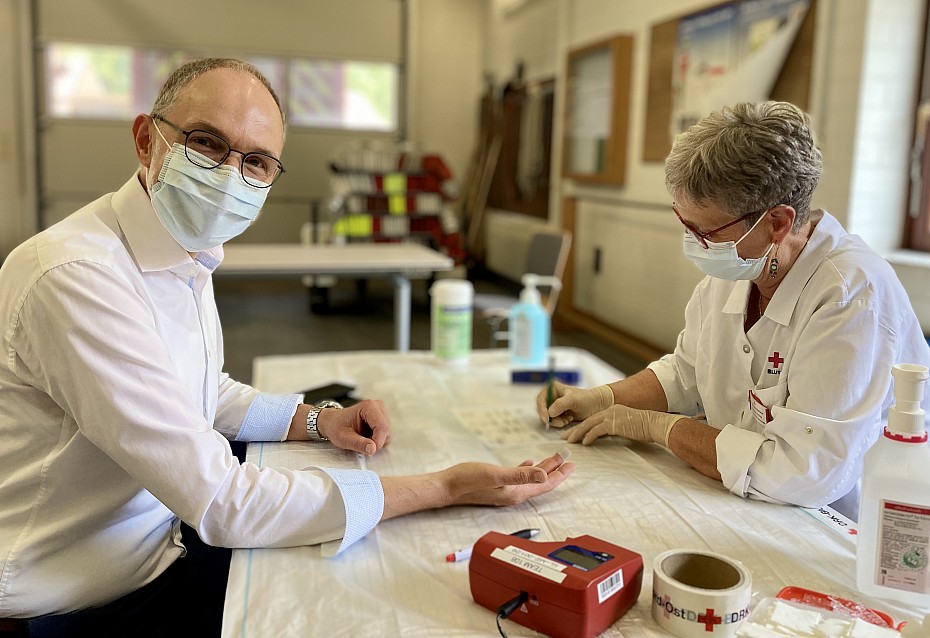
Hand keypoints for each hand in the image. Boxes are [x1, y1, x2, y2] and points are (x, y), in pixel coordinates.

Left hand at [318, 399, 390, 455]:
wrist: (333, 422)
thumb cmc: (336, 427)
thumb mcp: (343, 438)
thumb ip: (358, 444)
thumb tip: (373, 449)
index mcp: (368, 406)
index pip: (382, 427)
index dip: (378, 441)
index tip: (369, 450)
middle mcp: (378, 406)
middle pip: (386, 431)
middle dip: (376, 442)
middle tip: (361, 444)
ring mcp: (381, 412)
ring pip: (387, 434)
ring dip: (376, 441)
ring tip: (362, 439)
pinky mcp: (383, 418)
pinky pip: (386, 434)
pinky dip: (377, 439)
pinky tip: (366, 436)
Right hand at [442, 450, 574, 506]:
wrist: (446, 487)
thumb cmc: (467, 480)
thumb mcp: (495, 475)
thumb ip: (520, 475)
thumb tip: (544, 474)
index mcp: (517, 493)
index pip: (545, 484)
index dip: (560, 474)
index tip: (572, 464)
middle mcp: (514, 494)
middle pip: (541, 482)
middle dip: (556, 470)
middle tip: (569, 458)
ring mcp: (505, 491)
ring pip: (531, 479)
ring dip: (544, 468)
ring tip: (555, 459)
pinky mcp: (496, 486)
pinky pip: (519, 478)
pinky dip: (528, 470)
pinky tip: (528, 463)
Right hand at [536, 382, 612, 427]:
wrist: (598, 405)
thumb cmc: (587, 399)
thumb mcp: (573, 400)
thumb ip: (560, 404)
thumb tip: (549, 413)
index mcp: (553, 388)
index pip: (541, 399)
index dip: (541, 409)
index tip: (547, 418)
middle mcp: (552, 396)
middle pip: (542, 409)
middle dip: (550, 417)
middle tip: (560, 422)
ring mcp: (555, 405)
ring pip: (547, 417)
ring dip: (556, 421)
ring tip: (568, 420)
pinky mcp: (559, 414)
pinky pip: (554, 421)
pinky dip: (560, 422)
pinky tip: (569, 420)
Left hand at [562, 404, 686, 446]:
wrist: (654, 424)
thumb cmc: (644, 428)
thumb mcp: (627, 426)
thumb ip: (616, 428)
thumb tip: (608, 435)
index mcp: (612, 410)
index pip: (592, 418)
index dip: (581, 426)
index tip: (572, 433)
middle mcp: (609, 410)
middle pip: (587, 420)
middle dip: (575, 429)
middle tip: (564, 437)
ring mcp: (611, 416)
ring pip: (589, 424)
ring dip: (578, 433)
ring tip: (570, 441)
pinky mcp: (614, 423)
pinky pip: (597, 430)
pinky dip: (589, 436)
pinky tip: (585, 443)